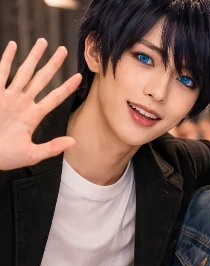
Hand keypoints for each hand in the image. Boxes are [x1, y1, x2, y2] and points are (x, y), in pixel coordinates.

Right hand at [0, 38, 81, 169]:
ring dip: (33, 57)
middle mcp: (23, 103)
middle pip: (41, 79)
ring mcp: (8, 97)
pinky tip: (13, 46)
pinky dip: (7, 59)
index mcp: (33, 116)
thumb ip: (52, 147)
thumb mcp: (33, 154)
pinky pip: (1, 73)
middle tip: (63, 50)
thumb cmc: (6, 157)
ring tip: (43, 42)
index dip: (66, 88)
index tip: (79, 78)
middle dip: (52, 65)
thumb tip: (73, 141)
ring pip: (23, 72)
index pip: (54, 98)